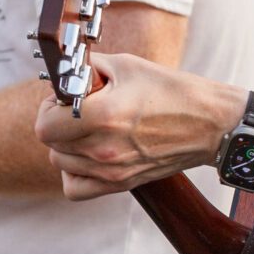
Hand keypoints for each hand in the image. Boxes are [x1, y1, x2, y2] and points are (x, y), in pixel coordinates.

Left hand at [35, 52, 240, 199]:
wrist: (209, 124)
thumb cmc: (172, 91)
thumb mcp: (126, 65)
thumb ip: (87, 68)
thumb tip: (64, 73)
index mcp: (103, 115)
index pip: (44, 125)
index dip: (49, 107)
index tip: (64, 99)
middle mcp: (104, 148)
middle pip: (51, 143)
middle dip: (59, 122)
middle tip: (80, 110)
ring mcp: (111, 171)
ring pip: (61, 163)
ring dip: (67, 146)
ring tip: (90, 130)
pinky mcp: (120, 184)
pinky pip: (75, 189)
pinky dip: (74, 173)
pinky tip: (89, 155)